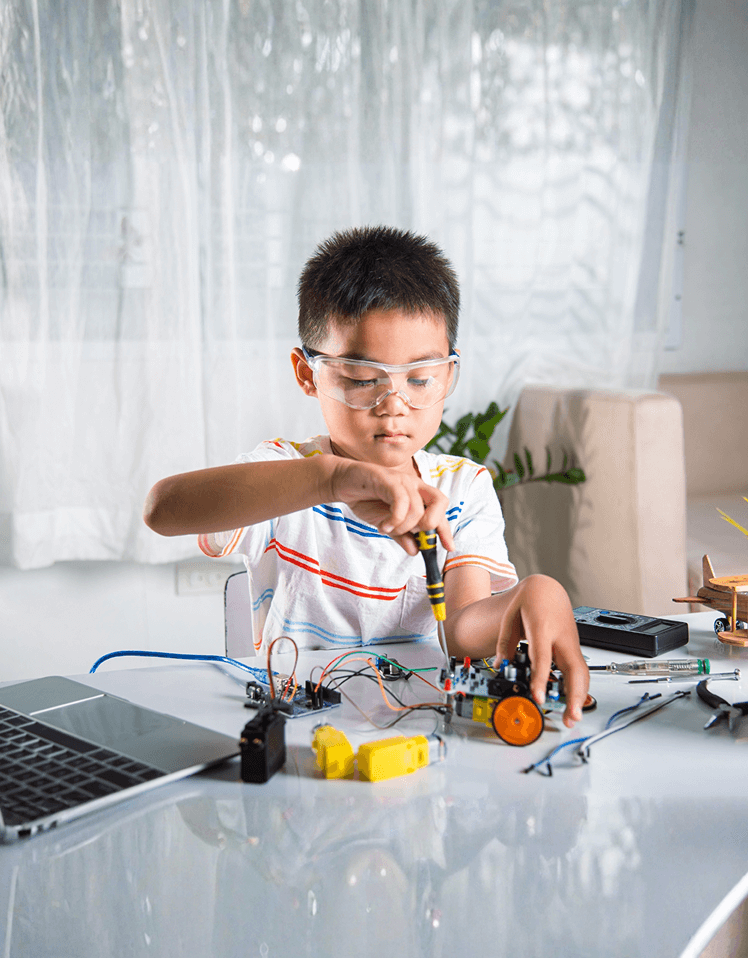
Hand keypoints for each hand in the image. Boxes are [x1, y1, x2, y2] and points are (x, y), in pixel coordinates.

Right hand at [327, 458, 454, 554]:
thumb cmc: (366, 499)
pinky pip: (402, 502)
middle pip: (440, 503)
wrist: (344, 483)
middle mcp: (415, 486)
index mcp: (418, 495)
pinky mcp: (389, 480)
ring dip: (403, 526)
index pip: (439, 512)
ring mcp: (403, 481)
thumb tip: (414, 551)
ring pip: (417, 509)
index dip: (446, 530)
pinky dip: (394, 519)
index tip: (449, 547)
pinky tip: (383, 526)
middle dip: (429, 525)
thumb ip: (401, 535)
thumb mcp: (386, 523)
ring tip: (387, 529)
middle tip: (412, 535)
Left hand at [494, 574, 588, 727]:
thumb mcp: (510, 616)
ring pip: (582, 672)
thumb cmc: (530, 600)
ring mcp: (571, 643)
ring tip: (572, 717)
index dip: (541, 679)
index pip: (542, 657)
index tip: (540, 698)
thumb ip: (504, 642)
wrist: (547, 589)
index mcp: (542, 627)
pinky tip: (572, 703)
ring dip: (580, 696)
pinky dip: (579, 688)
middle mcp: (561, 637)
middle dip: (574, 695)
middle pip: (573, 668)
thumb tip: (501, 665)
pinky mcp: (573, 648)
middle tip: (570, 717)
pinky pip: (579, 670)